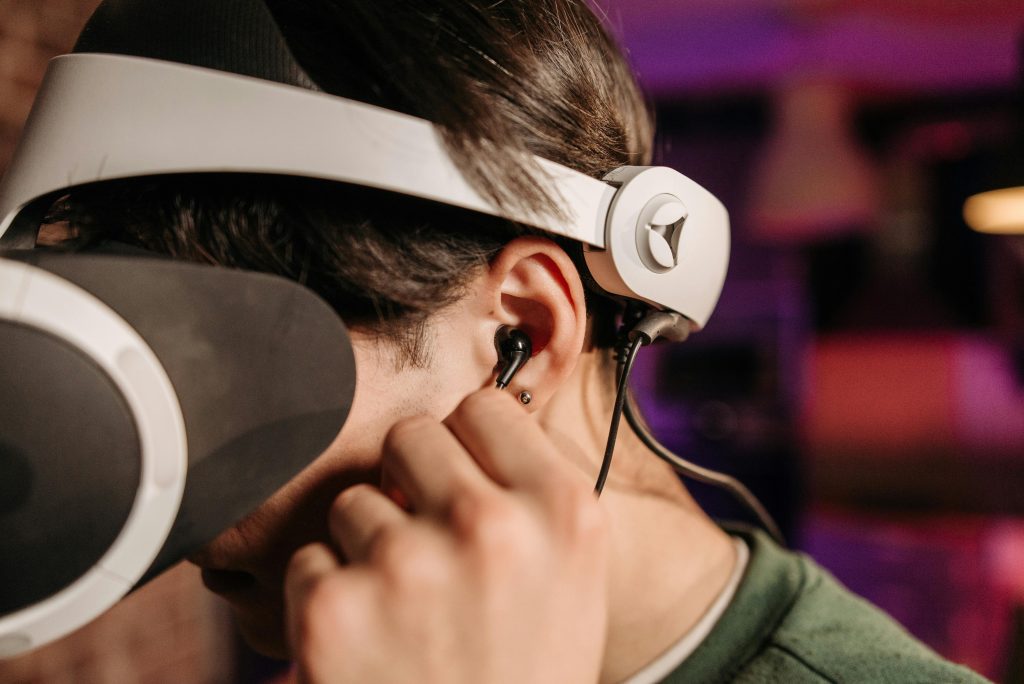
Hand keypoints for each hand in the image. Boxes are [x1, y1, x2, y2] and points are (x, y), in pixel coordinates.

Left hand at [284, 389, 609, 683]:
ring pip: (354, 499)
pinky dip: (328, 600)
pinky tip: (370, 649)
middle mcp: (489, 527)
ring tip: (406, 616)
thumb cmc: (525, 676)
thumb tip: (461, 422)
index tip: (461, 482)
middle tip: (427, 550)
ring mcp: (408, 566)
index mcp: (562, 513)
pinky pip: (310, 561)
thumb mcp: (571, 581)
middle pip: (409, 435)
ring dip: (368, 547)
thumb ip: (527, 493)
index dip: (465, 445)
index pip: (482, 407)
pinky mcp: (335, 611)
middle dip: (408, 483)